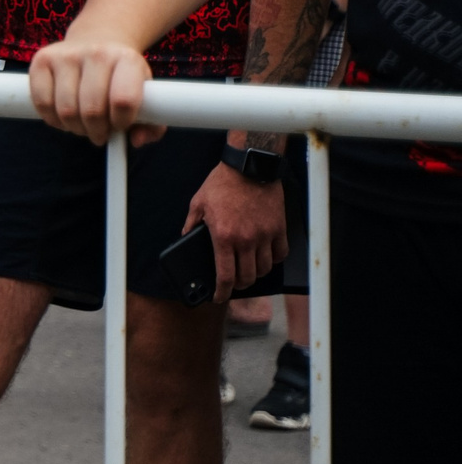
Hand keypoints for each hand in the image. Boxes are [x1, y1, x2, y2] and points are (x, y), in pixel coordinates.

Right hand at [27, 36, 165, 145]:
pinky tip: (63, 117)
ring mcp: (66, 55)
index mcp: (127, 60)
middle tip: (100, 132)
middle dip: (96, 131)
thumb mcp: (145, 93)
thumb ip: (152, 123)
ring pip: (66, 111)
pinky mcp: (42, 60)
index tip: (120, 126)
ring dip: (75, 128)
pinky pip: (42, 103)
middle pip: (92, 110)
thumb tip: (137, 140)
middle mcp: (96, 53)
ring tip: (83, 124)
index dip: (121, 123)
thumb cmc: (121, 76)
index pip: (123, 101)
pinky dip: (52, 119)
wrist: (98, 39)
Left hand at [184, 163, 286, 300]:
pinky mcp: (279, 229)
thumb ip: (191, 224)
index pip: (225, 275)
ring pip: (264, 269)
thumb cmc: (222, 184)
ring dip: (255, 274)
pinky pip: (279, 255)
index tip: (219, 297)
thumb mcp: (198, 203)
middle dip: (238, 285)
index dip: (222, 292)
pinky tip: (264, 257)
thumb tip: (184, 238)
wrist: (248, 167)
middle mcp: (245, 240)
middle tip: (233, 283)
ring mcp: (265, 236)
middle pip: (247, 277)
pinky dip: (273, 260)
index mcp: (223, 236)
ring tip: (248, 270)